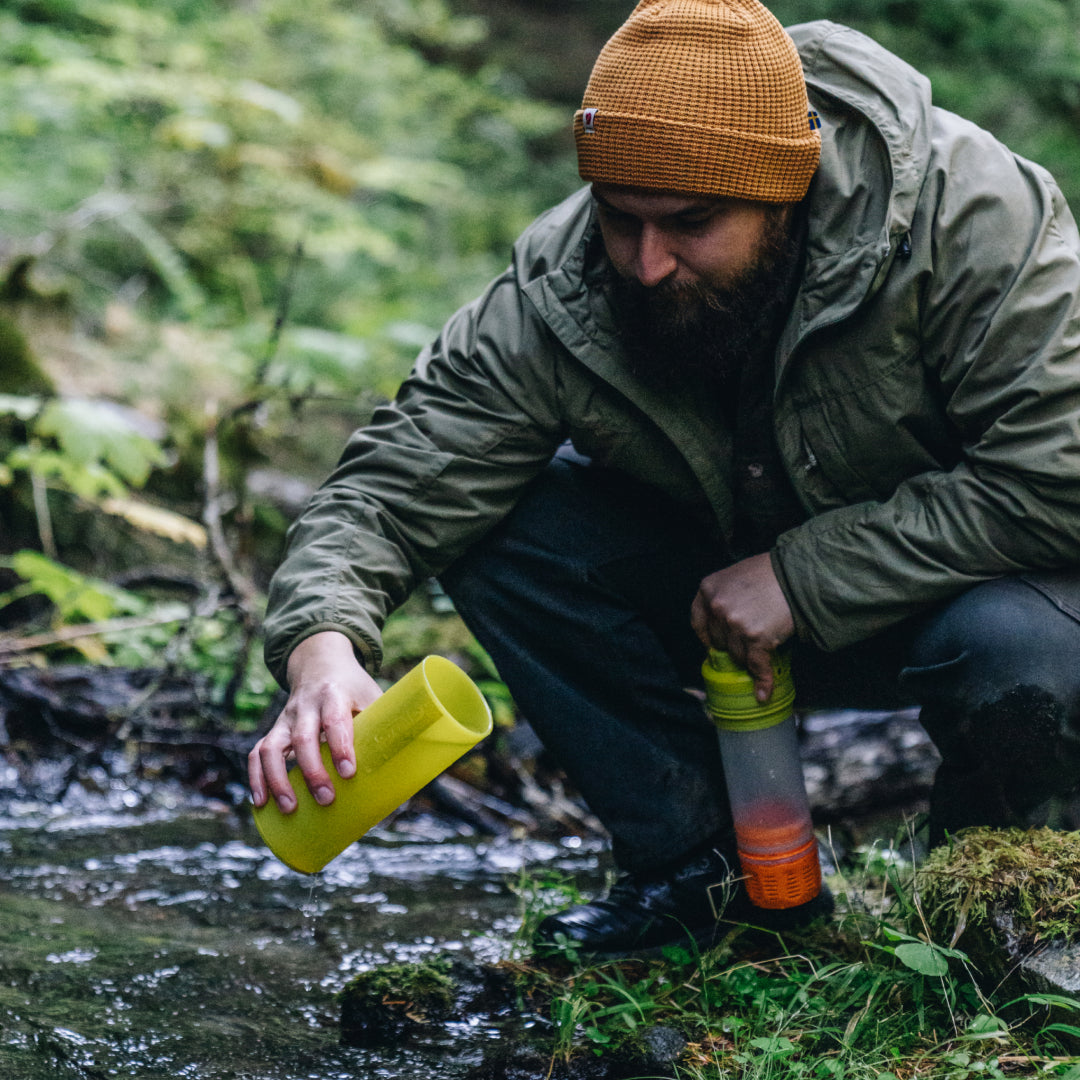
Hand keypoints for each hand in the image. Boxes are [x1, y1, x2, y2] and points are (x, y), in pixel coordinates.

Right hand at [248, 631, 382, 812]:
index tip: (349, 772)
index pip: (335, 719)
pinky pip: (258, 753)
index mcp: (334, 694)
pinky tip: (260, 802)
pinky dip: (256, 778)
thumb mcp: (372, 697)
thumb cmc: (354, 688)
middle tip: (326, 798)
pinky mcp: (274, 730)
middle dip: (312, 770)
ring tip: (290, 807)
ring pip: (272, 747)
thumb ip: (385, 729)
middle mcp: (306, 706)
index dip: (341, 745)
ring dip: (277, 779)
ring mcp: (286, 718)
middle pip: (303, 737)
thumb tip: (409, 778)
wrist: (320, 662)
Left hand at [690, 552, 794, 701]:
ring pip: (737, 655)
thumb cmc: (770, 572)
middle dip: (733, 646)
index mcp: (708, 589)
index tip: (714, 645)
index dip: (707, 637)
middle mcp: (717, 607)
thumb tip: (724, 621)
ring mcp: (735, 624)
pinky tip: (764, 692)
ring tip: (765, 651)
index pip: (698, 622)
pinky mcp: (755, 638)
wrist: (798, 574)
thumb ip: (725, 596)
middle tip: (749, 643)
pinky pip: (757, 665)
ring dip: (750, 658)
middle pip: (720, 641)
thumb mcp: (736, 575)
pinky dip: (762, 680)